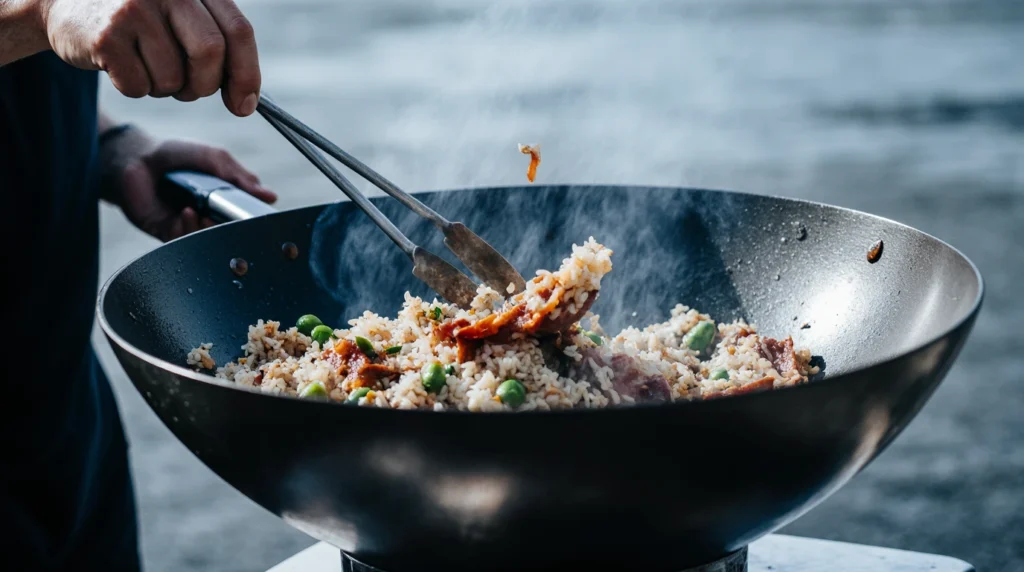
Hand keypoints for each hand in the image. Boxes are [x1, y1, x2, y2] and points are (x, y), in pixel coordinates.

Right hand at [41, 0, 259, 115]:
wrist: (65, 2)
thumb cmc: (139, 18)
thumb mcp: (182, 14)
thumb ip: (217, 43)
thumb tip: (246, 102)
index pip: (238, 31)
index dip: (247, 75)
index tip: (243, 105)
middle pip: (210, 54)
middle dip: (204, 84)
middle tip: (190, 88)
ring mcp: (134, 10)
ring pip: (174, 78)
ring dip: (166, 87)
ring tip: (146, 64)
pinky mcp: (106, 36)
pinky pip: (140, 87)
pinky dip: (136, 88)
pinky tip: (121, 64)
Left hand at [100, 128, 276, 241]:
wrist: (136, 157)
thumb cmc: (176, 155)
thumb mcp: (215, 159)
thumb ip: (240, 177)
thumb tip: (270, 196)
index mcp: (225, 199)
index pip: (245, 217)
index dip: (252, 220)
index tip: (257, 219)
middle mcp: (209, 215)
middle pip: (228, 234)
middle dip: (231, 230)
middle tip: (232, 222)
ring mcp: (189, 226)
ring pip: (206, 241)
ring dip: (208, 230)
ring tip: (206, 215)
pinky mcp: (168, 233)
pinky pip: (183, 242)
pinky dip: (188, 229)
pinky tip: (186, 213)